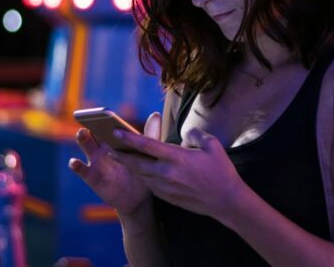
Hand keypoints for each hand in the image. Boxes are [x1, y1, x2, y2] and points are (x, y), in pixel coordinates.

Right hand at [69, 112, 160, 215]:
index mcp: (115, 139)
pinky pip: (82, 171)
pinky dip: (76, 166)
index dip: (103, 118)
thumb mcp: (146, 153)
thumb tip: (156, 115)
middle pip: (93, 131)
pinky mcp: (92, 177)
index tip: (102, 112)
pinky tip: (75, 162)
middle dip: (90, 124)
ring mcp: (95, 161)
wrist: (139, 197)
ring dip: (82, 139)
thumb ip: (150, 135)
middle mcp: (102, 147)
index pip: (107, 125)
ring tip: (82, 133)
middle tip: (91, 117)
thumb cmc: (142, 170)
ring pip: (86, 146)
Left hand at [110, 127, 246, 220]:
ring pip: (141, 174)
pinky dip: (142, 176)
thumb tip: (183, 135)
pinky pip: (150, 184)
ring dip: (129, 165)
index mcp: (177, 158)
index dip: (130, 138)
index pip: (147, 145)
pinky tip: (139, 170)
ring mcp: (166, 187)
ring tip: (119, 156)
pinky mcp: (167, 196)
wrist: (226, 201)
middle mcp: (167, 173)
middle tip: (107, 146)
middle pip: (136, 162)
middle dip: (119, 154)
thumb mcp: (212, 145)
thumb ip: (194, 135)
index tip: (116, 131)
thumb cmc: (221, 171)